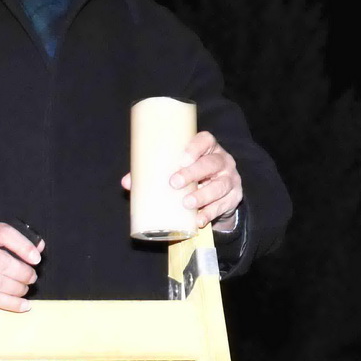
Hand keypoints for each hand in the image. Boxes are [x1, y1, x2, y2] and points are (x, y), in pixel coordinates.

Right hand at [0, 223, 42, 312]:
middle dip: (23, 273)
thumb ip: (18, 242)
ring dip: (17, 289)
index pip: (3, 233)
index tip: (36, 259)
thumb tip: (39, 246)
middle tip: (32, 278)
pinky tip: (23, 305)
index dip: (23, 246)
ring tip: (24, 289)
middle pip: (1, 262)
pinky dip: (11, 303)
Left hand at [121, 131, 243, 230]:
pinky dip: (210, 213)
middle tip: (175, 183)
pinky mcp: (234, 197)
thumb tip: (127, 183)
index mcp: (208, 149)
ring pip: (220, 186)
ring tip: (187, 203)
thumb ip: (154, 174)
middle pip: (212, 164)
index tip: (180, 159)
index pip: (206, 140)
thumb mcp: (179, 170)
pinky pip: (223, 205)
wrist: (220, 193)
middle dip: (193, 173)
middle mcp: (222, 161)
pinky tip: (199, 220)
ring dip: (203, 195)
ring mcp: (230, 179)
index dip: (195, 147)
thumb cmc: (194, 176)